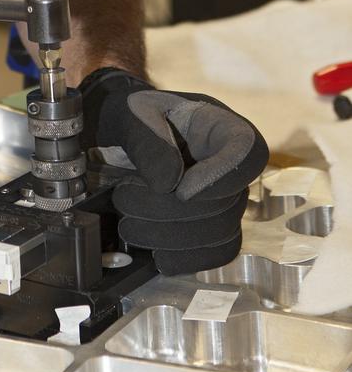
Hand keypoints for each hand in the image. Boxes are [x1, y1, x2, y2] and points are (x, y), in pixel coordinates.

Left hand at [80, 67, 267, 274]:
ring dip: (169, 236)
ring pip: (220, 233)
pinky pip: (216, 253)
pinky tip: (154, 252)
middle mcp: (233, 167)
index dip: (221, 177)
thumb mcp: (132, 113)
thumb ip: (148, 140)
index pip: (248, 153)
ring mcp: (229, 200)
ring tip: (127, 224)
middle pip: (225, 203)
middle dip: (170, 210)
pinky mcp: (216, 229)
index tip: (179, 190)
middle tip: (123, 200)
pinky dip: (185, 258)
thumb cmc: (134, 117)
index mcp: (222, 126)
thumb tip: (169, 184)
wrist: (123, 137)